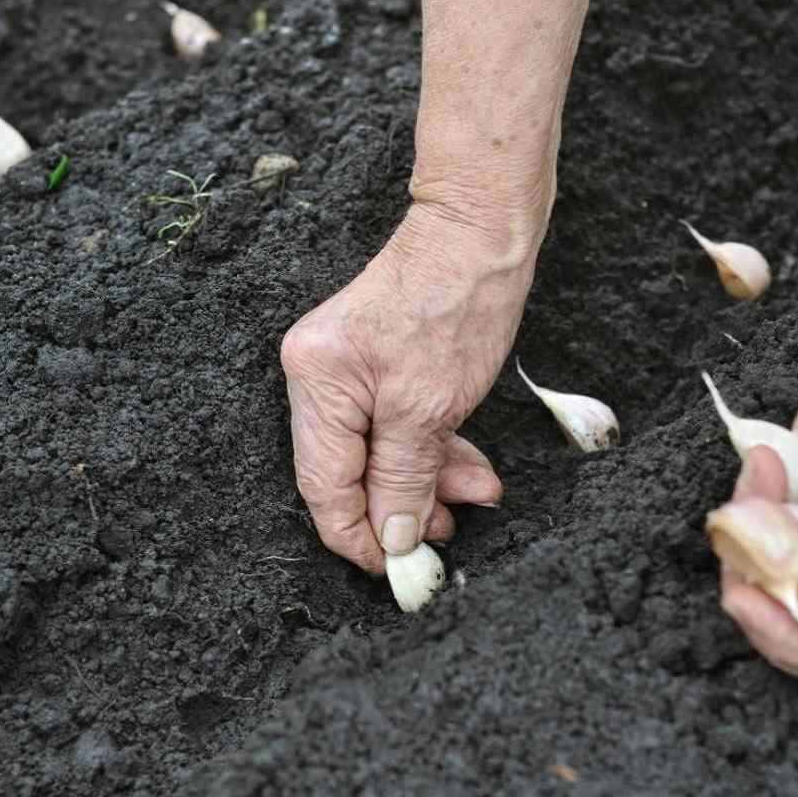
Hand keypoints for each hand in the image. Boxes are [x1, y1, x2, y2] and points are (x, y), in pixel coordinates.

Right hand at [281, 204, 540, 571]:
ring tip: (476, 495)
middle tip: (449, 534)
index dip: (359, 537)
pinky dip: (430, 447)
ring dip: (428, 479)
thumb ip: (404, 478)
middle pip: (350, 472)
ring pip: (379, 450)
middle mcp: (317, 376)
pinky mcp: (376, 361)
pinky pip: (395, 423)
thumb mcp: (431, 407)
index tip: (398, 570)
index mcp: (316, 383)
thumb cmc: (458, 301)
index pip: (323, 488)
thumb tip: (393, 538)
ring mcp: (345, 367)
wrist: (481, 228)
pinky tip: (467, 466)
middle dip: (403, 507)